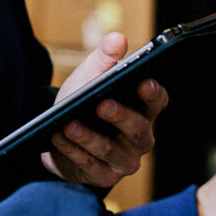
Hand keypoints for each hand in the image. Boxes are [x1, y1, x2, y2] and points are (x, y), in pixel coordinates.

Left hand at [41, 32, 168, 188]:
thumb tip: (118, 38)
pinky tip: (58, 138)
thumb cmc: (84, 101)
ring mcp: (123, 161)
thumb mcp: (91, 77)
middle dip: (119, 116)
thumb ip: (105, 58)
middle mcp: (139, 138)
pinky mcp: (103, 177)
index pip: (157, 101)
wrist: (59, 133)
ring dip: (88, 137)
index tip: (144, 81)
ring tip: (69, 124)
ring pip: (110, 151)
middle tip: (102, 104)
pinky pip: (89, 166)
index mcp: (143, 110)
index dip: (153, 93)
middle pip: (137, 129)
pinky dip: (72, 151)